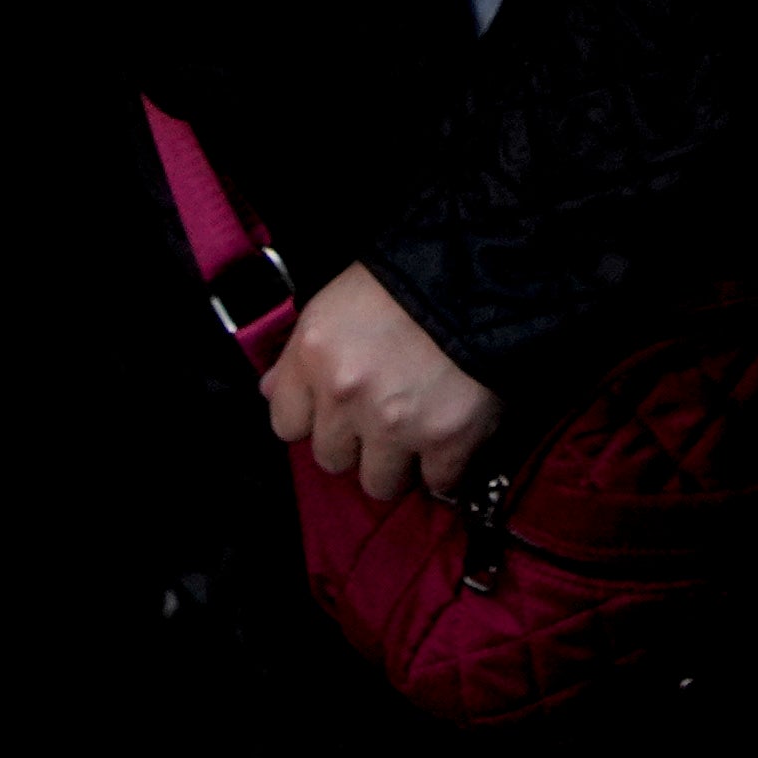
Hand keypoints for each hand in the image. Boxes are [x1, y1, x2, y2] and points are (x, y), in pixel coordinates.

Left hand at [264, 264, 497, 502]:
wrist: (485, 273)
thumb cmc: (405, 280)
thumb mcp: (336, 302)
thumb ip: (300, 354)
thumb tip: (272, 392)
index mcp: (313, 355)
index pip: (286, 425)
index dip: (314, 417)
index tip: (336, 409)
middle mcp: (346, 395)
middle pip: (331, 459)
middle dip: (356, 443)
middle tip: (382, 417)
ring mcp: (396, 423)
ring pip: (379, 483)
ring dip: (398, 464)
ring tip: (417, 433)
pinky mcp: (447, 441)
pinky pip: (437, 482)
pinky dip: (447, 466)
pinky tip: (451, 438)